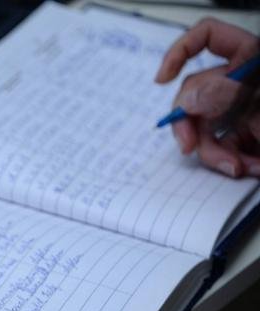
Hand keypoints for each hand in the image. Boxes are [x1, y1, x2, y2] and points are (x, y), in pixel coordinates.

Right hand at [155, 17, 259, 177]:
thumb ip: (231, 93)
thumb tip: (188, 99)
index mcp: (252, 57)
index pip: (207, 38)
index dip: (179, 53)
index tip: (163, 79)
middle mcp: (246, 82)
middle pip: (198, 95)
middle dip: (193, 126)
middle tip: (190, 147)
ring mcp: (249, 110)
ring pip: (210, 130)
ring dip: (217, 153)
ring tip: (238, 167)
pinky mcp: (255, 137)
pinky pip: (230, 150)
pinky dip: (237, 163)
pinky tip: (251, 169)